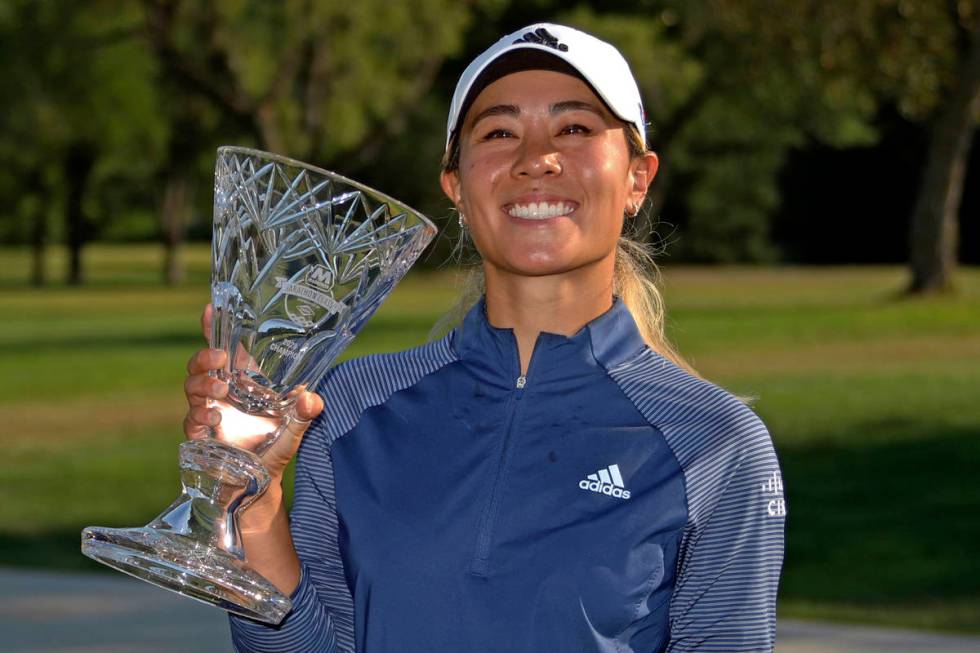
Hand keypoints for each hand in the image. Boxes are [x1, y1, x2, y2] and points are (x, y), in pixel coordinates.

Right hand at [182, 304, 323, 481]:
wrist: (260, 482)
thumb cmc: (275, 446)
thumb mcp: (295, 428)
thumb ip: (305, 413)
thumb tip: (313, 399)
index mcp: (244, 381)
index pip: (226, 348)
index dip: (214, 327)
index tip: (210, 308)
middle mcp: (223, 392)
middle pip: (200, 364)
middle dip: (205, 356)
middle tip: (220, 358)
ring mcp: (210, 411)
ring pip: (192, 386)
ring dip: (203, 382)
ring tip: (221, 388)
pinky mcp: (201, 434)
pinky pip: (190, 419)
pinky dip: (199, 415)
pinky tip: (213, 417)